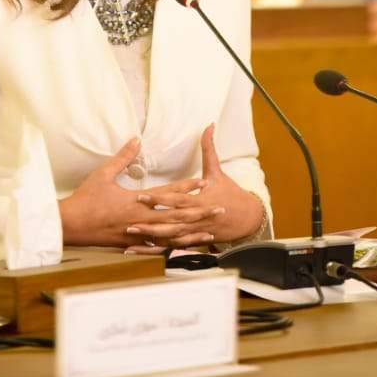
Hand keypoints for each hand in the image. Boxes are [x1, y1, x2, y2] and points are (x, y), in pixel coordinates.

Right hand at [58, 137, 218, 248]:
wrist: (72, 225)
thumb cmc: (86, 199)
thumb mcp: (103, 173)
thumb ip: (123, 157)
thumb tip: (137, 140)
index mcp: (135, 201)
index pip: (167, 194)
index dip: (186, 188)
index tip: (203, 183)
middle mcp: (141, 219)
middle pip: (176, 216)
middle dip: (199, 212)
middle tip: (219, 210)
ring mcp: (138, 235)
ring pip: (171, 235)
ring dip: (192, 232)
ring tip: (209, 231)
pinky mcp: (132, 245)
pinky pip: (158, 247)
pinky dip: (173, 247)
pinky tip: (184, 247)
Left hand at [125, 124, 264, 253]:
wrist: (247, 218)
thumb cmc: (230, 192)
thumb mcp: (217, 170)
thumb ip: (209, 148)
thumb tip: (209, 125)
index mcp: (200, 200)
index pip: (176, 199)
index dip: (159, 198)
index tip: (141, 196)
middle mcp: (196, 218)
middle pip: (170, 222)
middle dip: (150, 224)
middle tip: (129, 223)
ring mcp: (195, 232)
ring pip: (170, 238)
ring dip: (151, 239)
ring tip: (131, 239)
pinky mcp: (193, 241)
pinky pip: (173, 247)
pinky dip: (158, 250)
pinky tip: (142, 251)